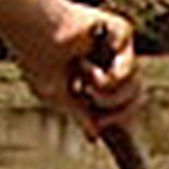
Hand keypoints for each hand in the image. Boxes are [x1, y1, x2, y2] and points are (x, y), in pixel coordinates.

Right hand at [4, 0, 141, 137]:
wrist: (34, 30)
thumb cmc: (38, 59)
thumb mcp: (58, 97)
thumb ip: (80, 115)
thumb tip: (94, 137)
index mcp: (95, 76)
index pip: (121, 103)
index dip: (116, 118)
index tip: (99, 126)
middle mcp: (108, 61)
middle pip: (133, 97)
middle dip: (114, 109)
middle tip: (93, 106)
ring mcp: (116, 47)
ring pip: (134, 86)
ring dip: (106, 93)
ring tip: (84, 80)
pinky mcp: (121, 32)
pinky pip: (129, 67)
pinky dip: (107, 75)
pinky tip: (85, 66)